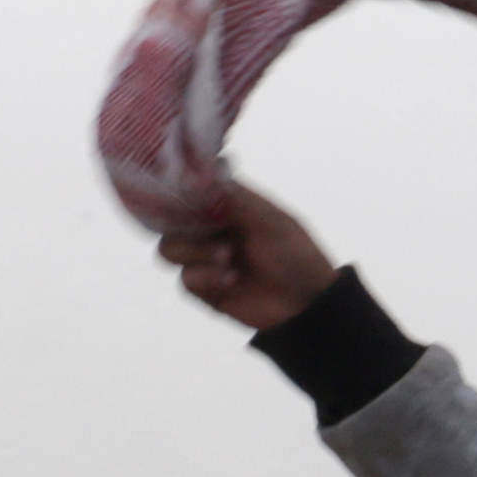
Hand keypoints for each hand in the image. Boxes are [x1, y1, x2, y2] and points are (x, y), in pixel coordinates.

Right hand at [159, 180, 340, 335]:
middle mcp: (210, 231)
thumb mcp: (271, 222)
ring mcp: (204, 259)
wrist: (307, 302)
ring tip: (226, 256)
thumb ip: (237, 200)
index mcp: (227, 209)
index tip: (177, 190)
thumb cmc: (296, 255)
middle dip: (178, 223)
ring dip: (194, 251)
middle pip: (168, 221)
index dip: (178, 191)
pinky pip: (185, 278)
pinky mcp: (204, 287)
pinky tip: (232, 279)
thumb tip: (204, 174)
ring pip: (169, 248)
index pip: (189, 193)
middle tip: (202, 227)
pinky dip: (206, 276)